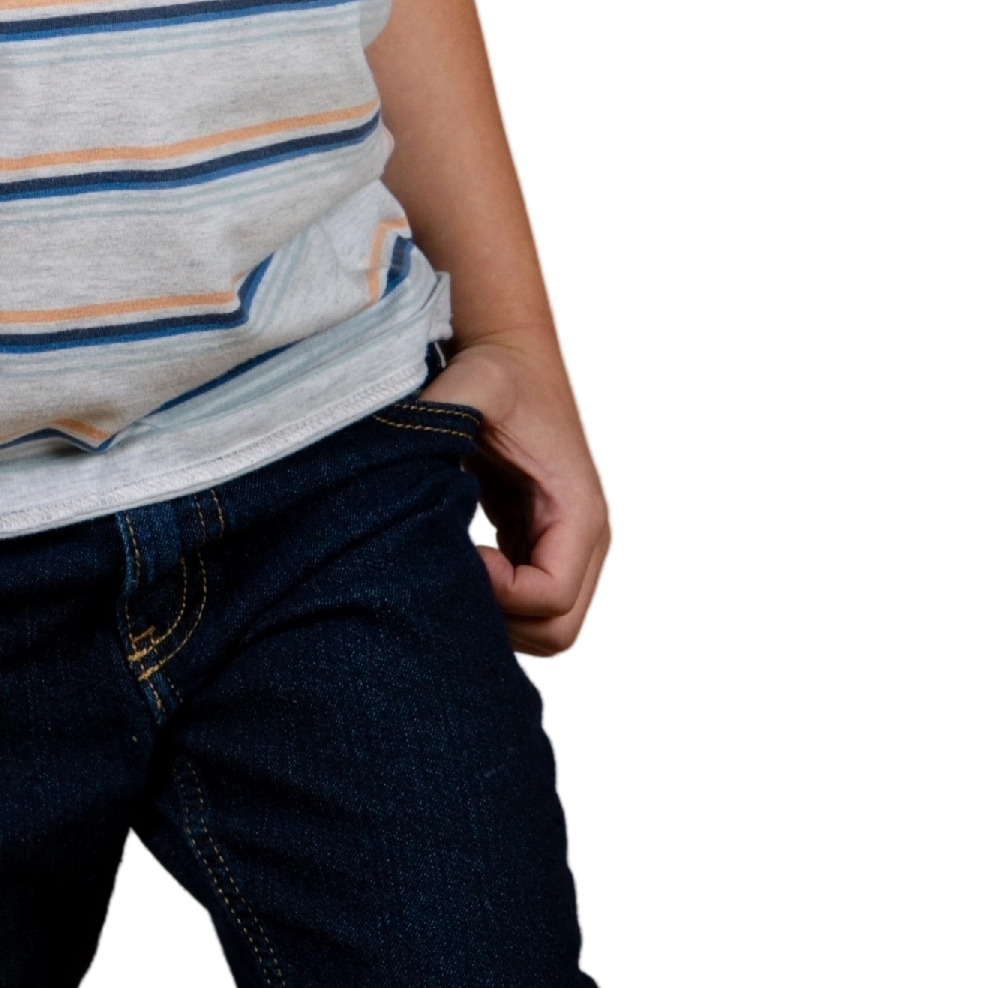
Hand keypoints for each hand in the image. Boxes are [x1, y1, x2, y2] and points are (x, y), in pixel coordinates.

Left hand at [417, 343, 617, 660]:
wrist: (513, 355)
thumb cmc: (497, 371)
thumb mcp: (475, 385)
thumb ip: (442, 415)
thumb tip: (400, 452)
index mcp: (580, 512)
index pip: (552, 601)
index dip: (499, 593)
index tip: (463, 554)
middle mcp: (587, 540)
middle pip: (559, 632)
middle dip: (502, 621)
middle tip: (453, 577)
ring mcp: (570, 548)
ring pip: (550, 630)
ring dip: (501, 620)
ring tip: (454, 574)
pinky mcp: (546, 547)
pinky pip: (535, 608)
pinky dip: (499, 607)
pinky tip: (460, 568)